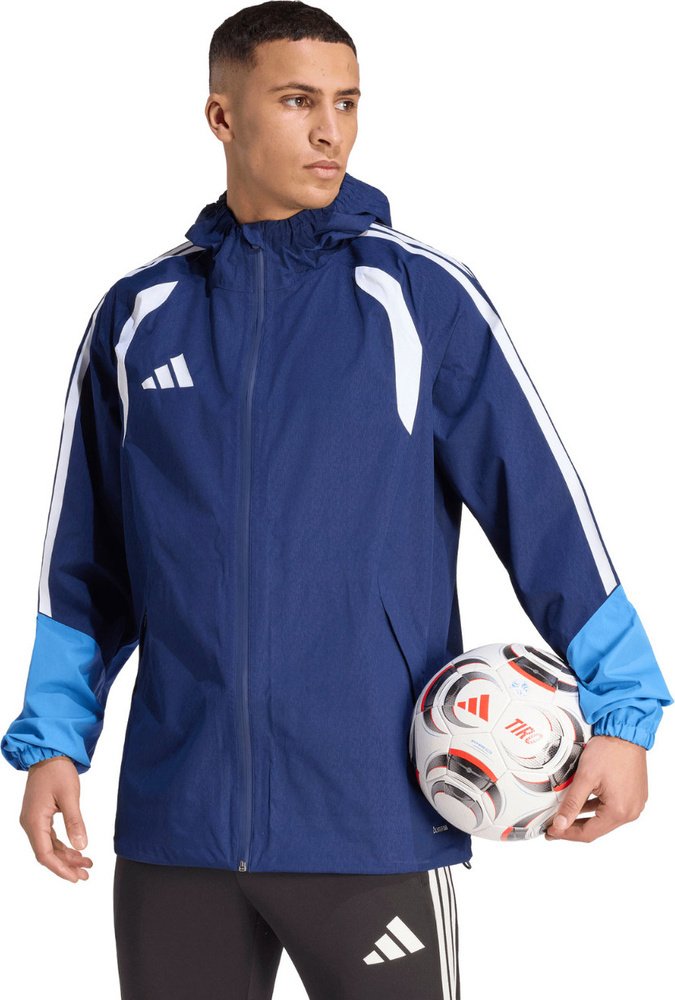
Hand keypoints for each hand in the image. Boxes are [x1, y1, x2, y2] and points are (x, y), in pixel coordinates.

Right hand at [19, 756, 93, 881]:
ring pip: (49, 846)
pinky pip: (49, 836)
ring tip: (87, 864)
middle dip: (66, 865)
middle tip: (86, 874)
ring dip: (66, 856)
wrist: (48, 753)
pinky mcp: (39, 815)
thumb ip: (75, 822)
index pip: (44, 854)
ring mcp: (34, 820)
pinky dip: (63, 845)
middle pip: (46, 853)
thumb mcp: (70, 796)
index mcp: (34, 821)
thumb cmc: (58, 771)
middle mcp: (30, 823)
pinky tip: (77, 850)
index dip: (60, 868)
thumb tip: (81, 847)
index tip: (76, 878)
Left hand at [544, 734, 647, 842]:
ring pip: (604, 819)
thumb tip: (560, 825)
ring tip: (564, 816)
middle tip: (554, 827)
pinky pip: (612, 808)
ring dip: (584, 817)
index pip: (589, 833)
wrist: (627, 733)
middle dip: (574, 827)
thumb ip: (572, 804)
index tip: (551, 832)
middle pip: (597, 828)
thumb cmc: (609, 751)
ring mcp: (634, 804)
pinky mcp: (634, 795)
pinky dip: (595, 808)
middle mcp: (630, 812)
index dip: (567, 834)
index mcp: (620, 811)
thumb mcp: (585, 777)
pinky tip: (582, 804)